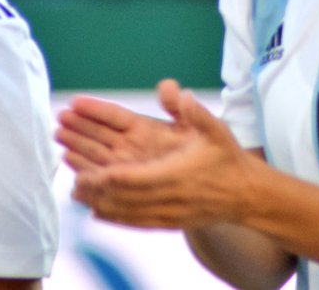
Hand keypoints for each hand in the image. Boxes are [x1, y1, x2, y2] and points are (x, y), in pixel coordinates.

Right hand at [56, 81, 195, 172]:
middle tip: (59, 118)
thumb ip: (184, 109)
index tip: (75, 102)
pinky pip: (103, 178)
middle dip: (79, 126)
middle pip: (99, 134)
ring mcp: (127, 164)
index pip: (115, 115)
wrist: (217, 182)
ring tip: (59, 139)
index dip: (96, 109)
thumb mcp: (201, 126)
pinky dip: (88, 175)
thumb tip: (171, 86)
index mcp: (144, 127)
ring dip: (77, 148)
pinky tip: (74, 174)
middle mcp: (131, 144)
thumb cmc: (208, 150)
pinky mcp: (126, 184)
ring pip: (96, 155)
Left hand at [66, 80, 257, 229]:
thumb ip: (197, 114)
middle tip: (72, 180)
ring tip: (76, 193)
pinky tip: (96, 212)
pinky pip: (135, 223)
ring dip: (99, 204)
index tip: (84, 172)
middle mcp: (168, 197)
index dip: (105, 178)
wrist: (246, 195)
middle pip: (122, 198)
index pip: (131, 180)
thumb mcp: (216, 131)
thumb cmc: (228, 160)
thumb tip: (183, 94)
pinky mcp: (169, 222)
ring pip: (126, 213)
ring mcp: (168, 213)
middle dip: (95, 189)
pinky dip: (114, 218)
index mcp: (174, 174)